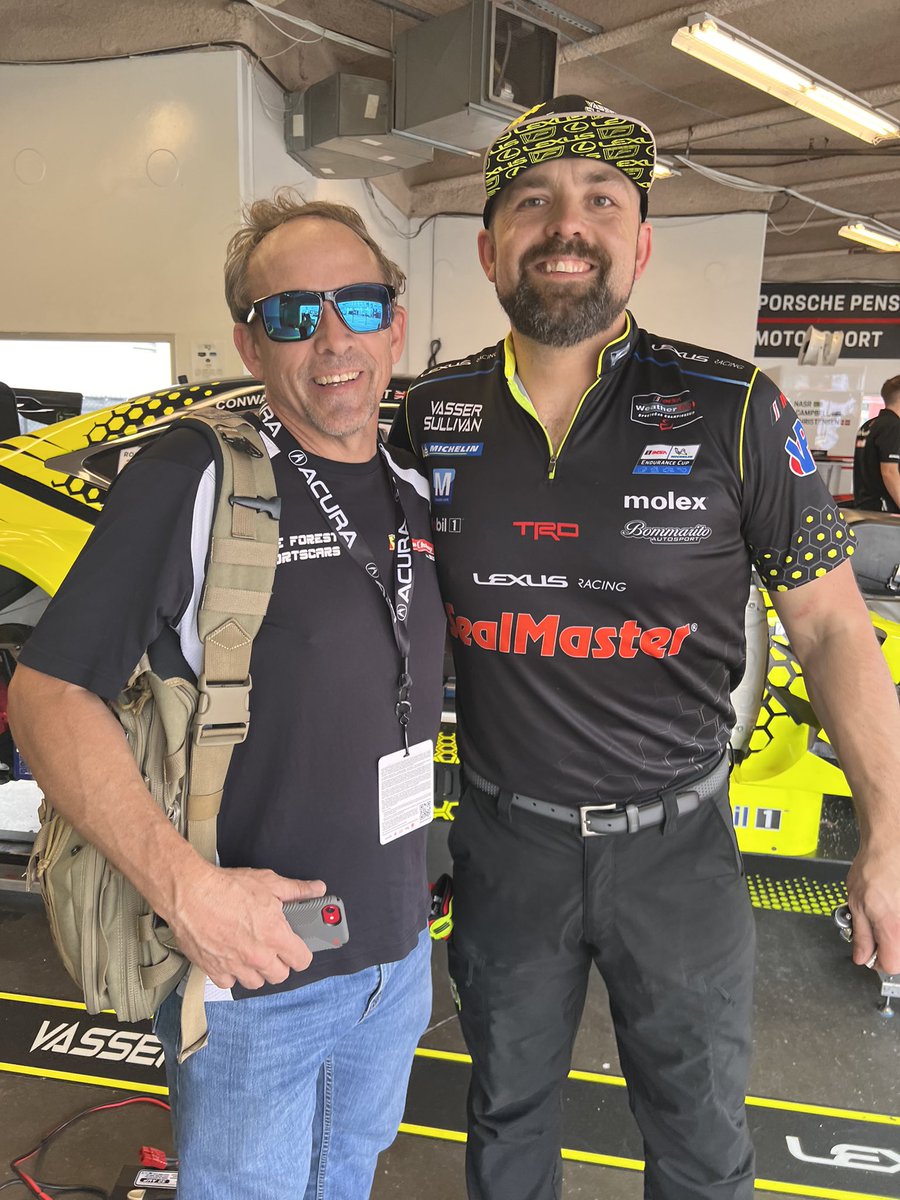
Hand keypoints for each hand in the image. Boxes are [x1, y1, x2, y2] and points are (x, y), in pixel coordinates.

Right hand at [167, 862, 326, 989]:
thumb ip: (296, 890)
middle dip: (280, 962)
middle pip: (280, 975)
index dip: (301, 953)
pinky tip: (230, 957)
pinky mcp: (214, 970)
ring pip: (256, 982)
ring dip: (256, 970)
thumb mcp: (268, 882)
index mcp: (275, 936)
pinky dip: (231, 973)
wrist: (190, 893)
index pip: (302, 960)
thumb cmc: (226, 887)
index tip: (297, 947)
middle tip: (273, 947)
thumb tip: (317, 889)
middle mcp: (257, 956)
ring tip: (252, 952)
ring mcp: (235, 966)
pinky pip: (229, 983)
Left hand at [846, 841, 899, 974]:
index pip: (891, 965)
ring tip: (884, 912)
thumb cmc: (873, 869)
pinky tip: (891, 905)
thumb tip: (861, 956)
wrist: (889, 847)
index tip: (871, 954)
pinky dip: (896, 919)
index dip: (877, 962)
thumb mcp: (856, 904)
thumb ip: (861, 935)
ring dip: (894, 932)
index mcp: (892, 929)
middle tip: (876, 930)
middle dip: (887, 946)